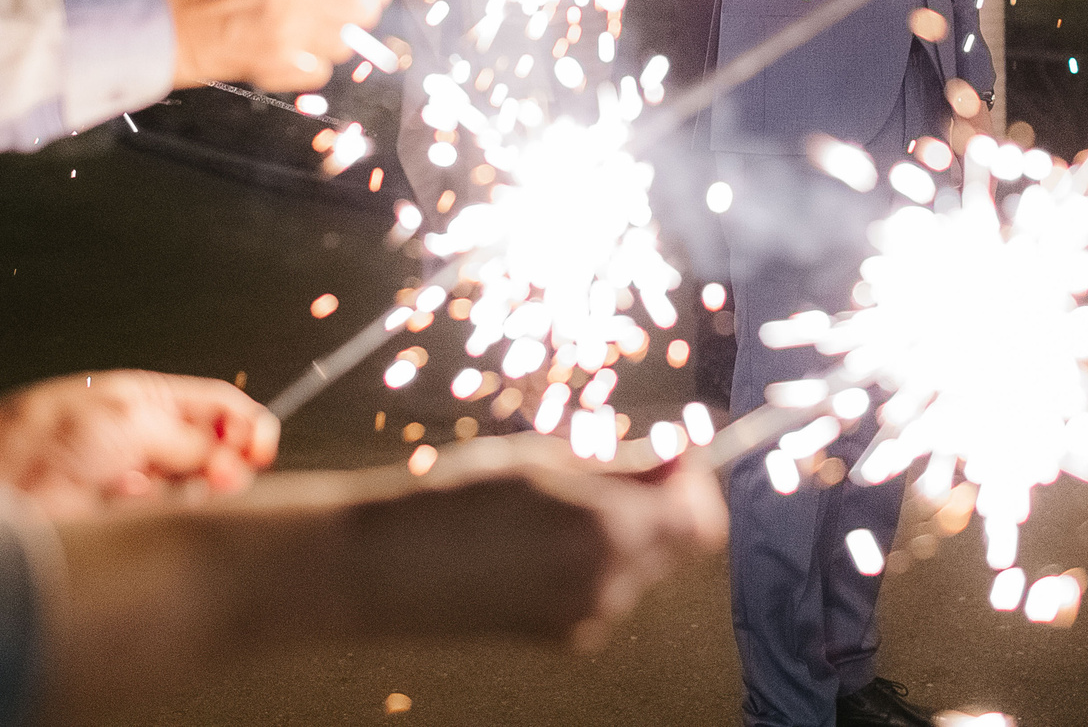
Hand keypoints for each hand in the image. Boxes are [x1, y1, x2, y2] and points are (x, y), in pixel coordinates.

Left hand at [0, 371, 278, 516]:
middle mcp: (152, 436)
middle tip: (226, 475)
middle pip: (215, 450)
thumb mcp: (133, 420)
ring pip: (194, 488)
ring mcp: (140, 477)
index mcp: (155, 399)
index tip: (260, 448)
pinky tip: (138, 502)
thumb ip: (190, 441)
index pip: (221, 408)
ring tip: (177, 487)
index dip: (246, 426)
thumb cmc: (50, 431)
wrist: (0, 475)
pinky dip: (164, 513)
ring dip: (195, 490)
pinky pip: (165, 516)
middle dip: (226, 462)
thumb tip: (233, 459)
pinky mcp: (125, 514)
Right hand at [166, 0, 391, 89]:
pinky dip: (306, 66)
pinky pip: (320, 71)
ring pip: (347, 44)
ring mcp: (290, 25)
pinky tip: (284, 52)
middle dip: (355, 15)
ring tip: (300, 33)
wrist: (172, 19)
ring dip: (329, 41)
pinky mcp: (279, 61)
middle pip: (367, 10)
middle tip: (332, 16)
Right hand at [351, 438, 726, 646]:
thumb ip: (618, 463)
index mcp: (607, 530)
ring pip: (646, 567)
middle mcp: (608, 582)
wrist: (387, 569)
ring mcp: (588, 616)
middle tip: (622, 469)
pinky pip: (609, 590)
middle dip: (663, 504)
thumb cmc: (453, 499)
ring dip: (629, 531)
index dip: (693, 481)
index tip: (671, 452)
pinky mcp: (565, 636)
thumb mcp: (540, 461)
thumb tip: (675, 452)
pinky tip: (543, 542)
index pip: (699, 517)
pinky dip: (596, 561)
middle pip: (681, 545)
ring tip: (563, 504)